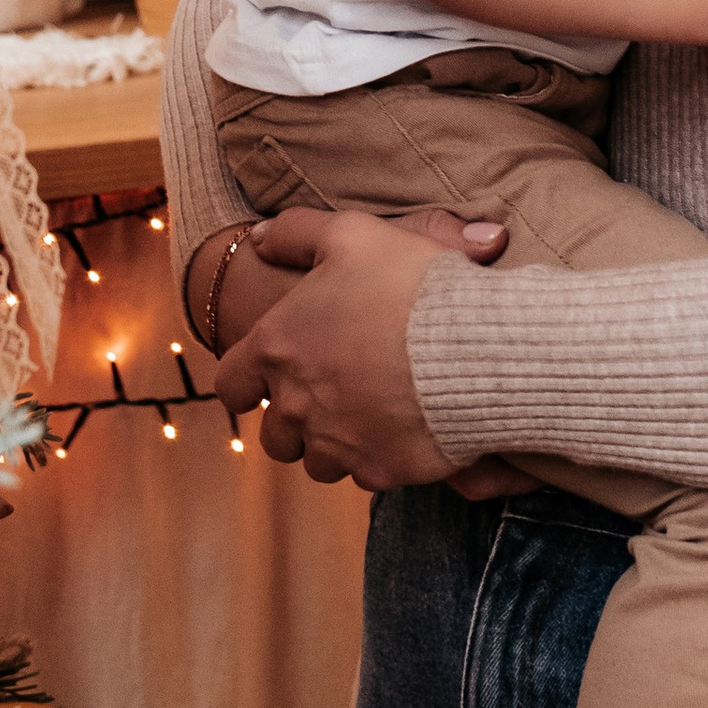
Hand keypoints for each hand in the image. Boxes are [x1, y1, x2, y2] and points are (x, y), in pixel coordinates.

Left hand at [212, 208, 524, 494]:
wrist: (475, 344)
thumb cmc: (410, 283)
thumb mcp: (351, 234)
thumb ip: (295, 233)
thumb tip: (256, 238)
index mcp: (279, 347)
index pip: (232, 383)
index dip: (245, 383)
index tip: (261, 383)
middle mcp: (297, 404)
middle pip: (275, 435)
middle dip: (292, 422)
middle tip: (325, 399)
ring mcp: (337, 443)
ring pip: (318, 462)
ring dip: (333, 443)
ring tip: (365, 417)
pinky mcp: (379, 469)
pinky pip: (365, 474)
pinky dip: (377, 456)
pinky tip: (401, 430)